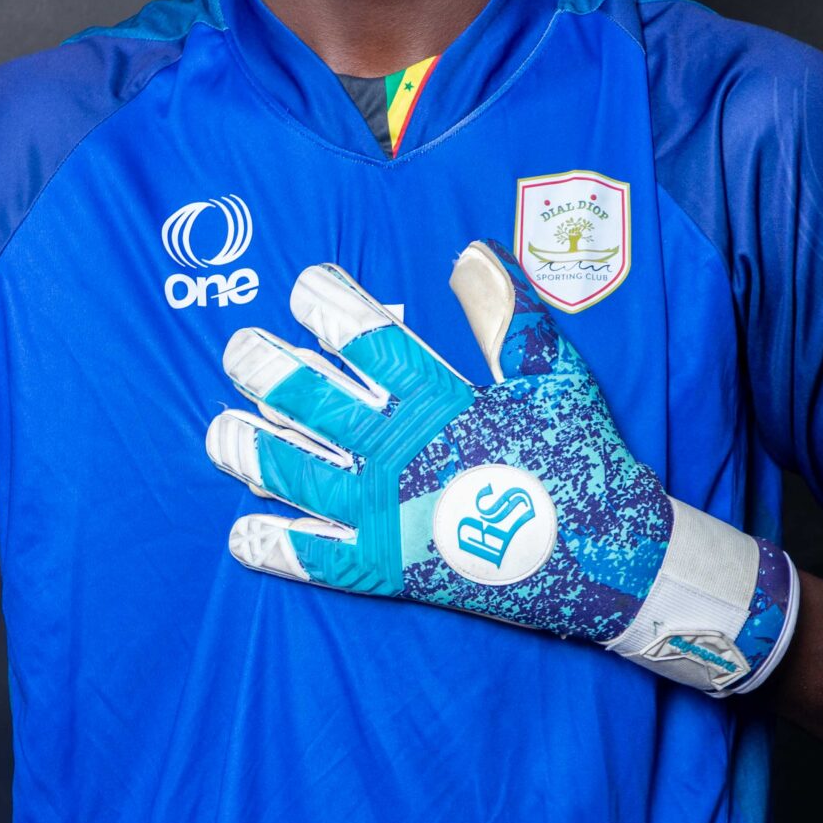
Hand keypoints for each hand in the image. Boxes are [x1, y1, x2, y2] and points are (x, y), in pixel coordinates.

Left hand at [207, 240, 797, 694]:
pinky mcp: (391, 569)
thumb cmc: (580, 458)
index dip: (327, 308)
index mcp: (439, 401)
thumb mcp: (552, 375)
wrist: (604, 556)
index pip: (368, 341)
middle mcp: (401, 454)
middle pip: (314, 403)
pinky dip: (278, 550)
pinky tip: (240, 536)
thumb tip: (468, 253)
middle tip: (238, 350)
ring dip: (253, 450)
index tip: (301, 287)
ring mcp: (390, 515)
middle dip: (268, 371)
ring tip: (218, 431)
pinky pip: (320, 561)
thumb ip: (504, 316)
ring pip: (300, 476)